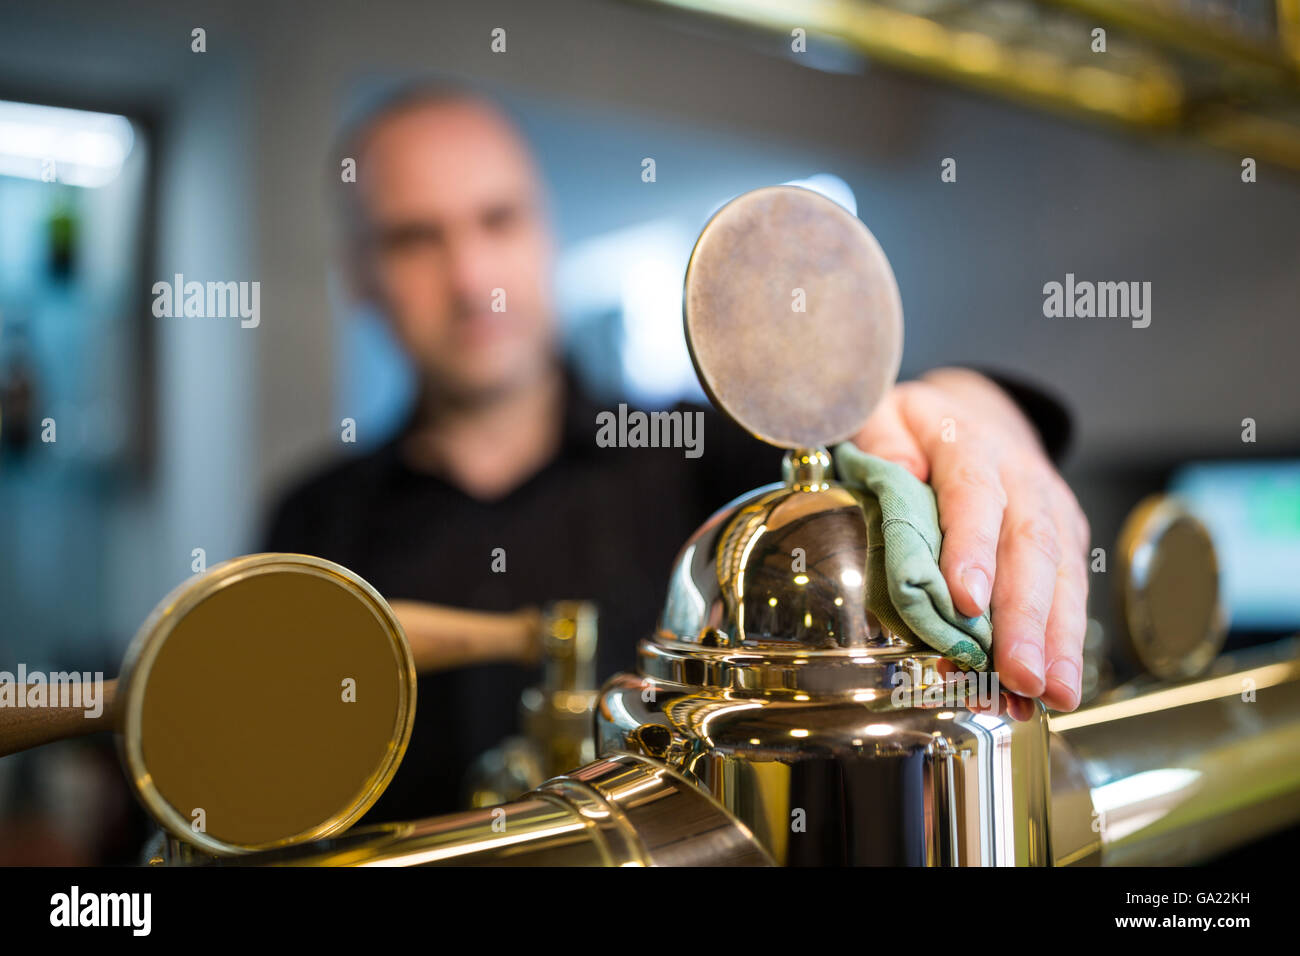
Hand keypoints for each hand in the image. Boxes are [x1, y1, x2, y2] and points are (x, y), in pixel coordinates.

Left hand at [850, 367, 1089, 715]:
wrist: (976, 414)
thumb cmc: (918, 428)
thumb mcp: (884, 417)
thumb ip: (884, 444)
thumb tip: (899, 477)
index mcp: (971, 444)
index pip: (974, 494)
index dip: (972, 547)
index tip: (964, 600)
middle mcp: (1023, 478)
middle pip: (1030, 548)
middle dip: (1026, 619)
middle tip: (1019, 674)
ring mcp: (1052, 510)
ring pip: (1062, 576)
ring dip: (1057, 642)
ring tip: (1050, 695)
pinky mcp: (1066, 539)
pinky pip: (1068, 592)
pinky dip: (1061, 643)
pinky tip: (1051, 689)